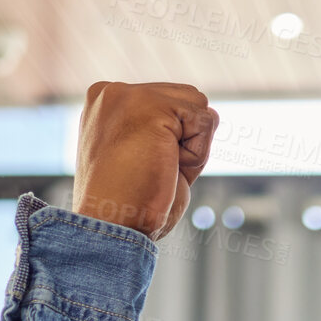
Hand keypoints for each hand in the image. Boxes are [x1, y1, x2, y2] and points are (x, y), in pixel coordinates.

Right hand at [72, 81, 218, 240]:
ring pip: (198, 105)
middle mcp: (112, 92)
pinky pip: (204, 121)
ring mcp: (127, 95)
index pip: (170, 104)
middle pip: (188, 99)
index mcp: (108, 104)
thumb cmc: (133, 205)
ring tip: (159, 167)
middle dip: (186, 140)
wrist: (112, 227)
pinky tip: (166, 166)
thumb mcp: (151, 158)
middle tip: (154, 170)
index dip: (175, 142)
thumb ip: (174, 131)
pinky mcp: (149, 106)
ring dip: (192, 147)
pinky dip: (197, 154)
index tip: (144, 168)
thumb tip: (212, 112)